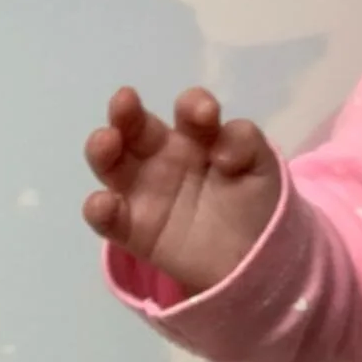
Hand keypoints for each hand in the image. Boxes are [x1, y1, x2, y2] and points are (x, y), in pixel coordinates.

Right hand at [83, 85, 281, 294]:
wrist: (254, 261)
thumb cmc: (255, 204)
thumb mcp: (262, 167)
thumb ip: (246, 144)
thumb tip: (220, 148)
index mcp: (197, 137)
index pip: (189, 111)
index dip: (193, 106)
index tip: (206, 114)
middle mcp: (164, 156)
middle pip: (136, 127)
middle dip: (127, 111)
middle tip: (125, 101)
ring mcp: (145, 192)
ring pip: (112, 164)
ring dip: (102, 149)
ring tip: (106, 142)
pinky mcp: (134, 230)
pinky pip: (109, 219)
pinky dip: (99, 210)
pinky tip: (104, 204)